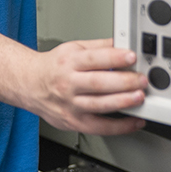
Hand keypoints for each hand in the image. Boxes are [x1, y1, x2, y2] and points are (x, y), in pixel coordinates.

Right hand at [27, 38, 146, 134]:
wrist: (29, 84)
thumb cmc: (53, 67)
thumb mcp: (72, 49)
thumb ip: (98, 47)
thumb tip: (122, 44)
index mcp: (68, 62)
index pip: (94, 59)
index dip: (114, 58)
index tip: (131, 57)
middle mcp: (68, 83)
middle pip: (98, 83)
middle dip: (124, 81)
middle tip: (141, 79)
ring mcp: (70, 104)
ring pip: (100, 105)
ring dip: (123, 102)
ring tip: (139, 97)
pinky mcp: (74, 121)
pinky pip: (100, 127)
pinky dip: (120, 127)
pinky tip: (134, 121)